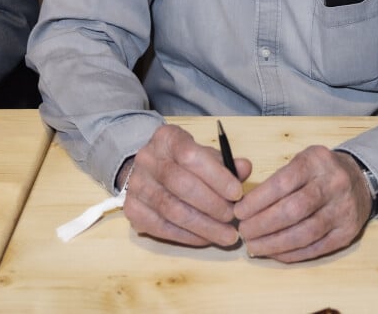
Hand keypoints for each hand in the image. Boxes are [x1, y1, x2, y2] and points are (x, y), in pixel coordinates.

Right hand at [122, 124, 251, 247]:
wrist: (148, 171)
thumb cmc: (183, 162)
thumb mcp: (204, 154)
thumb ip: (225, 163)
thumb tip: (245, 168)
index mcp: (166, 138)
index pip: (190, 156)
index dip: (216, 176)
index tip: (237, 193)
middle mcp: (147, 159)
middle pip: (180, 184)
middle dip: (212, 204)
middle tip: (233, 218)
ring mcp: (136, 186)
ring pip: (171, 210)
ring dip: (203, 226)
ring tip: (227, 235)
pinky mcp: (132, 210)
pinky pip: (161, 228)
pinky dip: (188, 236)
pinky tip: (206, 239)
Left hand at [234, 146, 371, 262]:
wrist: (360, 180)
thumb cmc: (320, 171)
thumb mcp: (303, 160)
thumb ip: (279, 178)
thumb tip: (246, 204)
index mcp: (317, 161)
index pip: (283, 182)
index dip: (258, 200)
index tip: (239, 211)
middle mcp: (333, 184)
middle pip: (294, 210)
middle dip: (263, 224)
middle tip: (244, 231)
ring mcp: (343, 210)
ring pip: (305, 233)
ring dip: (274, 244)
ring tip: (254, 246)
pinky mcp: (347, 233)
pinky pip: (316, 248)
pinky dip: (291, 254)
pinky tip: (274, 252)